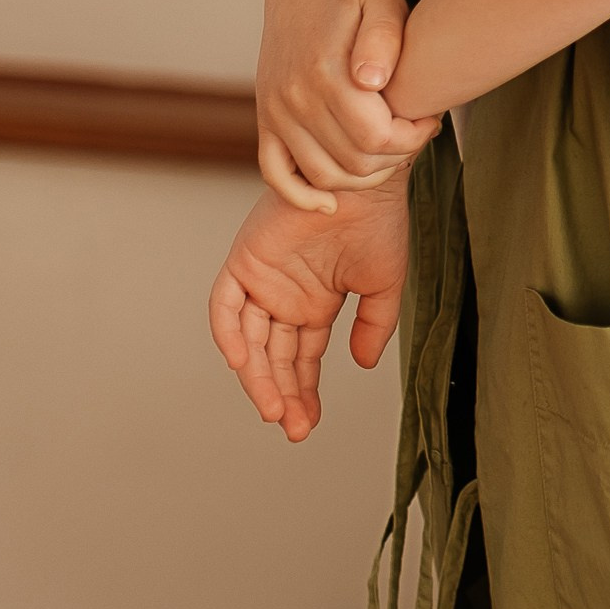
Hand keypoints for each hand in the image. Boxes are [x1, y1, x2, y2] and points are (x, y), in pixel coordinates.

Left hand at [207, 181, 412, 443]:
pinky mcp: (244, 261)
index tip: (309, 425)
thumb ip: (374, 326)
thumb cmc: (379, 222)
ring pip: (250, 341)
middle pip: (275, 359)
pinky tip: (243, 364)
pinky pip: (225, 305)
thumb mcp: (384, 285)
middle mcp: (284, 296)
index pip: (302, 360)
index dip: (304, 394)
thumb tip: (363, 367)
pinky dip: (228, 333)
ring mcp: (262, 280)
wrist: (365, 180)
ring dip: (258, 377)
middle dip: (282, 395)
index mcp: (315, 303)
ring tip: (274, 409)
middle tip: (293, 427)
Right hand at [257, 0, 440, 212]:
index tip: (429, 121)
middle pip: (355, 164)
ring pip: (324, 176)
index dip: (413, 139)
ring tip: (389, 148)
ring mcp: (276, 111)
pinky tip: (331, 201)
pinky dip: (302, 196)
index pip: (377, 139)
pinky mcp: (267, 118)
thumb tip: (373, 82)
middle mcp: (294, 98)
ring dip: (364, 176)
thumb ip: (385, 40)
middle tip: (414, 133)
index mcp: (325, 74)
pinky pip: (275, 173)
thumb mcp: (383, 4)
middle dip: (396, 156)